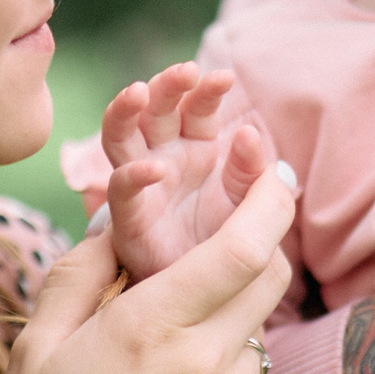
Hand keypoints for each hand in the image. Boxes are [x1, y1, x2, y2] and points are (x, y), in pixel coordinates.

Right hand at [0, 162, 297, 373]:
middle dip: (253, 244)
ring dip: (224, 319)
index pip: (241, 243)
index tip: (274, 169)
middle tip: (217, 240)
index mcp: (149, 329)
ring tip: (160, 358)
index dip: (268, 198)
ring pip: (255, 331)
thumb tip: (116, 220)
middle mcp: (207, 364)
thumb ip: (80, 273)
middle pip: (267, 275)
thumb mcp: (35, 353)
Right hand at [96, 62, 281, 281]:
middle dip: (166, 87)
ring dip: (125, 112)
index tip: (224, 77)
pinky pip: (121, 193)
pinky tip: (155, 170)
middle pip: (155, 111)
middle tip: (184, 70)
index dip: (206, 92)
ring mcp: (141, 188)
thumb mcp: (248, 204)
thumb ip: (253, 173)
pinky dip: (134, 177)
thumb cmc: (222, 246)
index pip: (195, 109)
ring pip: (121, 138)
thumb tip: (249, 134)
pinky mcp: (128, 222)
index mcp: (193, 149)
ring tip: (137, 92)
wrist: (203, 303)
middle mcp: (162, 160)